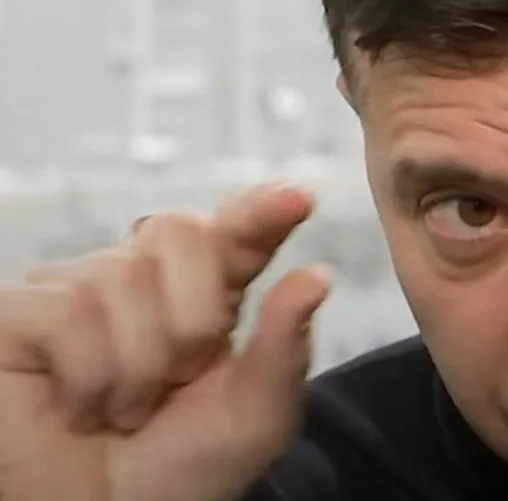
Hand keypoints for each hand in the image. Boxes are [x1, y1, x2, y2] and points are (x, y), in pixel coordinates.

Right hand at [0, 184, 331, 500]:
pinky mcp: (22, 313)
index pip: (237, 232)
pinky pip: (70, 313)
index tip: (297, 198)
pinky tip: (80, 406)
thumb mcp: (254, 415)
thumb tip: (317, 275)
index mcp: (209, 290)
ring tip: (125, 408)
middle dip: (194, 317)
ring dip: (139, 365)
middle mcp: (143, 274)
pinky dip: (90, 376)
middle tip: (178, 379)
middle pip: (183, 231)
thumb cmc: (182, 469)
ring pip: (123, 278)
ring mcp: (77, 288)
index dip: (261, 210)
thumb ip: (284, 347)